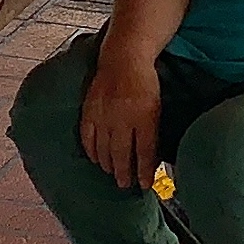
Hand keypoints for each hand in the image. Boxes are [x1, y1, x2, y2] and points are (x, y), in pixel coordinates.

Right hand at [76, 53, 163, 189]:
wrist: (123, 58)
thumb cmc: (145, 83)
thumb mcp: (156, 107)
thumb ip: (153, 132)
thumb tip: (151, 159)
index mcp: (144, 116)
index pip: (144, 152)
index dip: (144, 172)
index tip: (145, 186)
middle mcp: (123, 118)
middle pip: (122, 154)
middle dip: (124, 173)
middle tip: (125, 185)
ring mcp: (104, 114)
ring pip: (104, 149)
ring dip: (108, 165)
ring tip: (112, 174)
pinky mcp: (89, 110)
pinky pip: (87, 137)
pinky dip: (91, 150)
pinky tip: (95, 159)